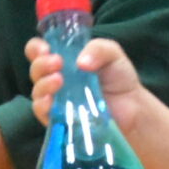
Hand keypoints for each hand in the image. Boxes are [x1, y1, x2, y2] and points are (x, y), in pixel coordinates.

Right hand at [26, 36, 149, 132]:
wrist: (133, 107)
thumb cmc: (120, 78)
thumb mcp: (112, 54)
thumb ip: (98, 48)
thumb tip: (80, 62)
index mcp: (64, 60)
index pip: (38, 51)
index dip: (36, 48)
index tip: (45, 49)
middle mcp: (56, 79)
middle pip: (35, 70)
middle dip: (41, 64)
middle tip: (57, 63)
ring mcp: (56, 100)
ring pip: (36, 91)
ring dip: (43, 84)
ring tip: (58, 80)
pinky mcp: (59, 119)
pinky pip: (42, 113)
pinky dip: (42, 106)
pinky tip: (51, 101)